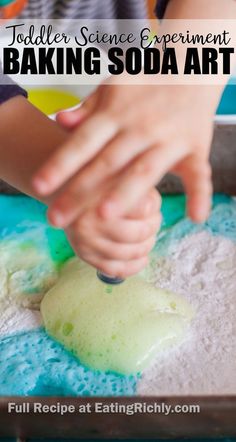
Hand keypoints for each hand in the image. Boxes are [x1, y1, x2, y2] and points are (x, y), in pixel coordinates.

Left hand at [32, 76, 220, 226]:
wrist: (189, 67)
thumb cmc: (143, 84)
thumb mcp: (111, 88)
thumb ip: (87, 109)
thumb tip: (59, 120)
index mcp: (115, 114)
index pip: (83, 143)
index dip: (60, 164)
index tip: (39, 187)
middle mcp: (138, 128)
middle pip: (106, 163)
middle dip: (80, 191)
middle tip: (56, 218)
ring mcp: (167, 139)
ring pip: (143, 170)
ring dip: (124, 194)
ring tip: (104, 217)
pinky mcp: (194, 148)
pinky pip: (198, 173)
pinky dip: (199, 194)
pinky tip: (195, 217)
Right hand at [64, 188, 160, 277]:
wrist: (65, 192)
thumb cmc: (98, 182)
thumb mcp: (117, 172)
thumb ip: (135, 186)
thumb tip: (151, 207)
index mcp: (99, 196)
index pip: (144, 209)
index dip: (154, 207)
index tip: (151, 203)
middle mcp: (88, 221)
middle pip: (139, 233)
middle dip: (153, 226)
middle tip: (154, 218)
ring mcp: (85, 241)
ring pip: (131, 252)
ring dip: (147, 245)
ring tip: (148, 234)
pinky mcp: (84, 255)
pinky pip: (116, 269)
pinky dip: (135, 266)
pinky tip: (142, 258)